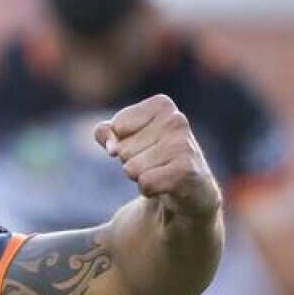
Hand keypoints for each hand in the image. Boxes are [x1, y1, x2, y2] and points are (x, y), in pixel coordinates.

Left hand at [95, 94, 221, 221]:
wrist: (188, 189)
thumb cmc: (151, 157)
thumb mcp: (123, 138)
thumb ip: (105, 132)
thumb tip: (113, 148)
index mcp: (162, 105)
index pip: (116, 127)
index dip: (120, 142)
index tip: (142, 145)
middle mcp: (177, 120)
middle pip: (122, 150)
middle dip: (131, 161)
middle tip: (153, 163)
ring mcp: (183, 145)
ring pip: (131, 168)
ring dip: (139, 176)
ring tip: (160, 172)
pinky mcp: (186, 170)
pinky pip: (145, 183)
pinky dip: (148, 189)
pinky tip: (165, 185)